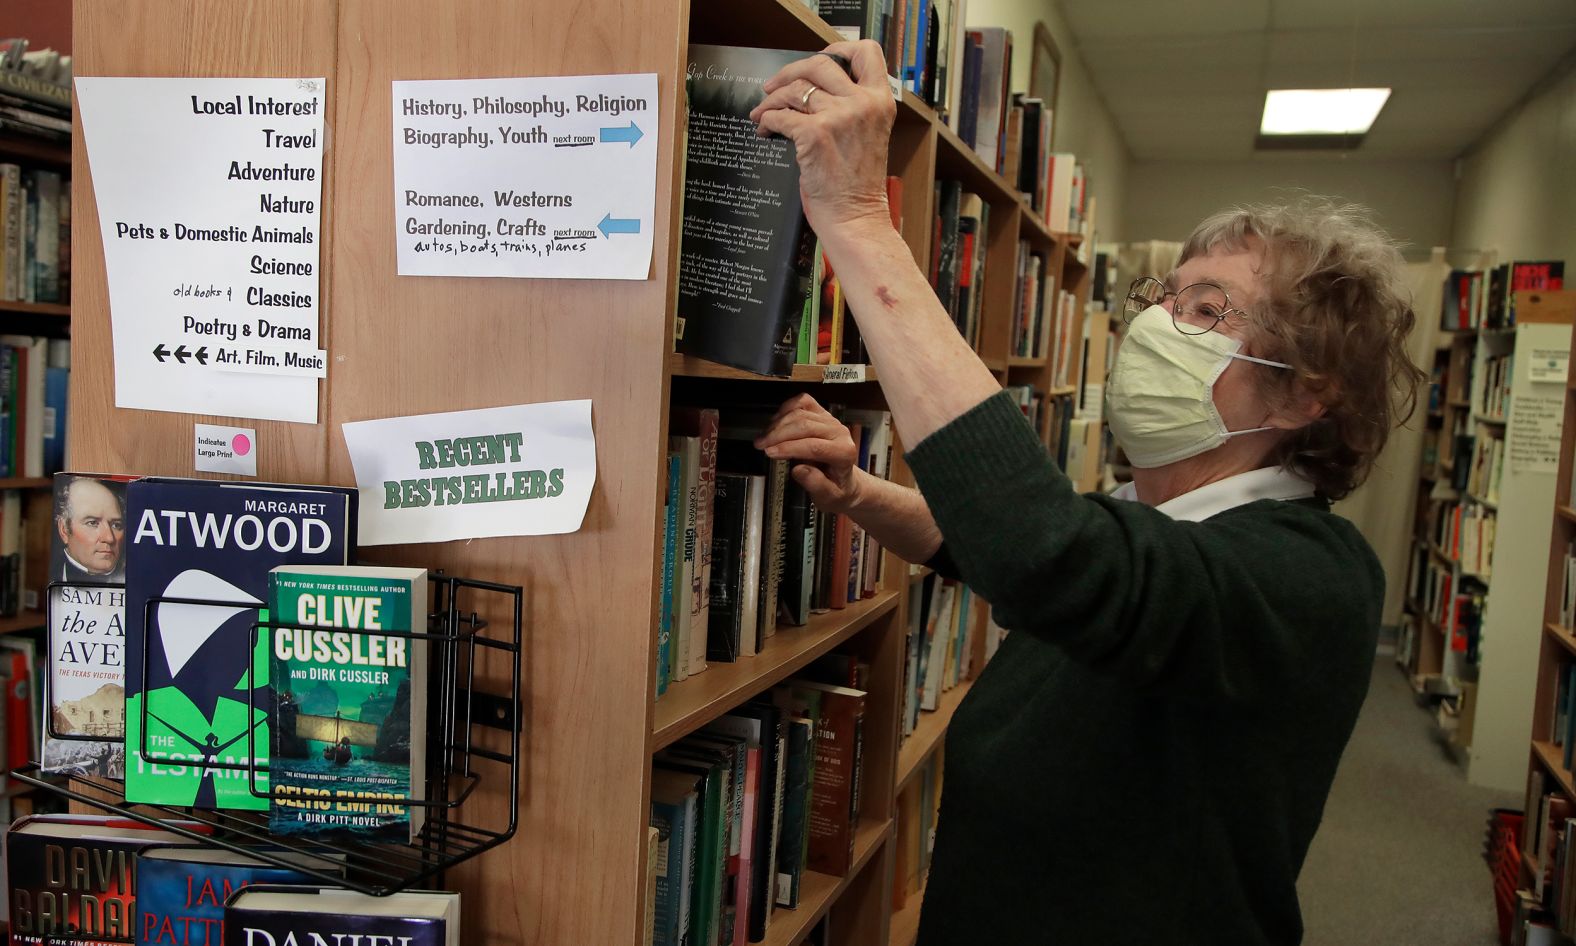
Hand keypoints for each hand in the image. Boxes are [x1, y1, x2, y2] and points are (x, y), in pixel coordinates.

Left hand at [748, 40, 895, 234]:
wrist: (856, 217)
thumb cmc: (858, 184)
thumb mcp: (869, 134)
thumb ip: (853, 107)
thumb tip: (814, 89)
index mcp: (880, 101)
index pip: (866, 52)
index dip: (838, 49)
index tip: (819, 60)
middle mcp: (862, 104)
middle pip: (819, 63)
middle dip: (789, 71)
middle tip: (773, 86)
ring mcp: (838, 117)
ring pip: (795, 89)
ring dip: (772, 100)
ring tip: (762, 113)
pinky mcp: (814, 135)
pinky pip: (780, 116)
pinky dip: (767, 121)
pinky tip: (765, 129)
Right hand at [754, 393, 863, 513]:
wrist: (843, 479)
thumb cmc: (835, 488)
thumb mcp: (828, 497)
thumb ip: (815, 484)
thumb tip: (799, 470)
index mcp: (844, 452)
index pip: (814, 446)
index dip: (789, 448)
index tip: (769, 453)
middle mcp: (839, 432)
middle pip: (805, 426)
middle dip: (778, 435)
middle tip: (760, 445)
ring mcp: (830, 420)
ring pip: (801, 413)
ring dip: (778, 424)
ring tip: (763, 438)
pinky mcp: (822, 413)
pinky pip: (802, 402)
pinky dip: (786, 409)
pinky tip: (775, 422)